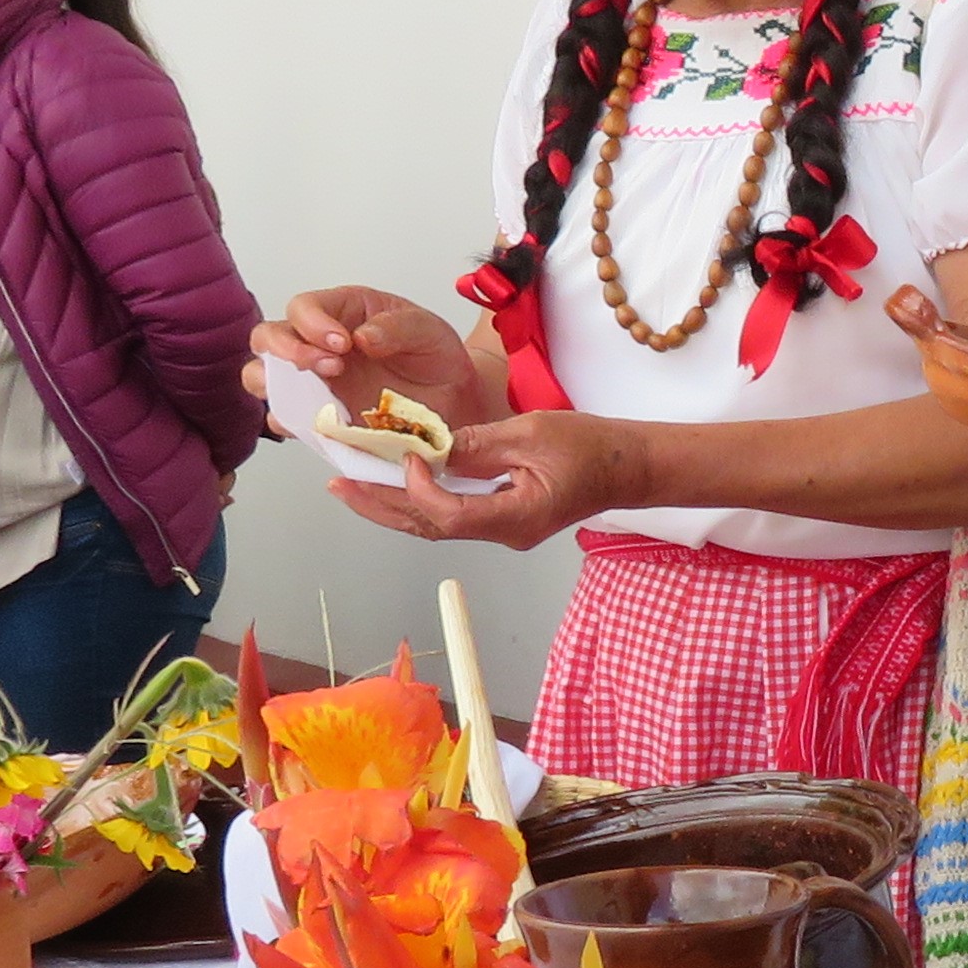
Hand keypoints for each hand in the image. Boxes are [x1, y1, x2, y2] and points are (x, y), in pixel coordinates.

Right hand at [254, 284, 489, 433]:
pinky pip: (287, 419)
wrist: (452, 400)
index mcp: (341, 311)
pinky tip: (317, 426)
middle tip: (330, 368)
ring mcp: (312, 381)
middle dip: (287, 351)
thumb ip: (398, 328)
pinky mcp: (318, 417)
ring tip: (314, 398)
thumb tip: (362, 337)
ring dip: (276, 386)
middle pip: (267, 338)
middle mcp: (316, 343)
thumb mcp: (428, 331)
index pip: (303, 307)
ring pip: (262, 377)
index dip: (312, 323)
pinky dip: (292, 423)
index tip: (342, 343)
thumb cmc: (434, 355)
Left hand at [325, 407, 634, 551]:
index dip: (418, 489)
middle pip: (430, 529)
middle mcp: (505, 534)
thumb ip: (478, 443)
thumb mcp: (531, 433)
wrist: (628, 466)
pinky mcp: (502, 520)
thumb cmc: (591, 446)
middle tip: (339, 485)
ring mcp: (503, 531)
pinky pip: (451, 516)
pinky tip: (393, 486)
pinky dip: (418, 501)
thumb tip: (430, 448)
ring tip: (351, 487)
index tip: (409, 456)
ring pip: (435, 526)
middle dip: (382, 506)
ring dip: (392, 506)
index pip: (449, 515)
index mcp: (516, 517)